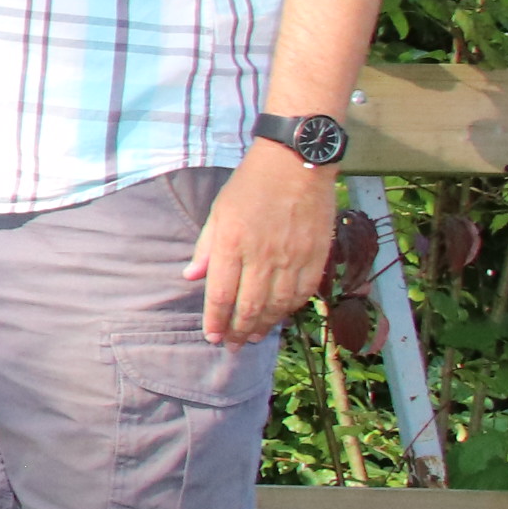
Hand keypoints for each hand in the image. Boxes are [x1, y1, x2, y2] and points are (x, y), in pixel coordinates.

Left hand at [185, 145, 339, 342]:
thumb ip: (207, 247)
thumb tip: (191, 277)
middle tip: (233, 345)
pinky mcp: (316, 255)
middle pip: (249, 306)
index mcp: (233, 244)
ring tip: (253, 336)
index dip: (216, 321)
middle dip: (238, 330)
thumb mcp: (219, 211)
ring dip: (264, 325)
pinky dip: (290, 309)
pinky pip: (303, 293)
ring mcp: (292, 257)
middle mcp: (262, 256)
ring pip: (278, 305)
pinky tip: (280, 316)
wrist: (297, 163)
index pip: (221, 294)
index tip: (212, 337)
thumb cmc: (251, 184)